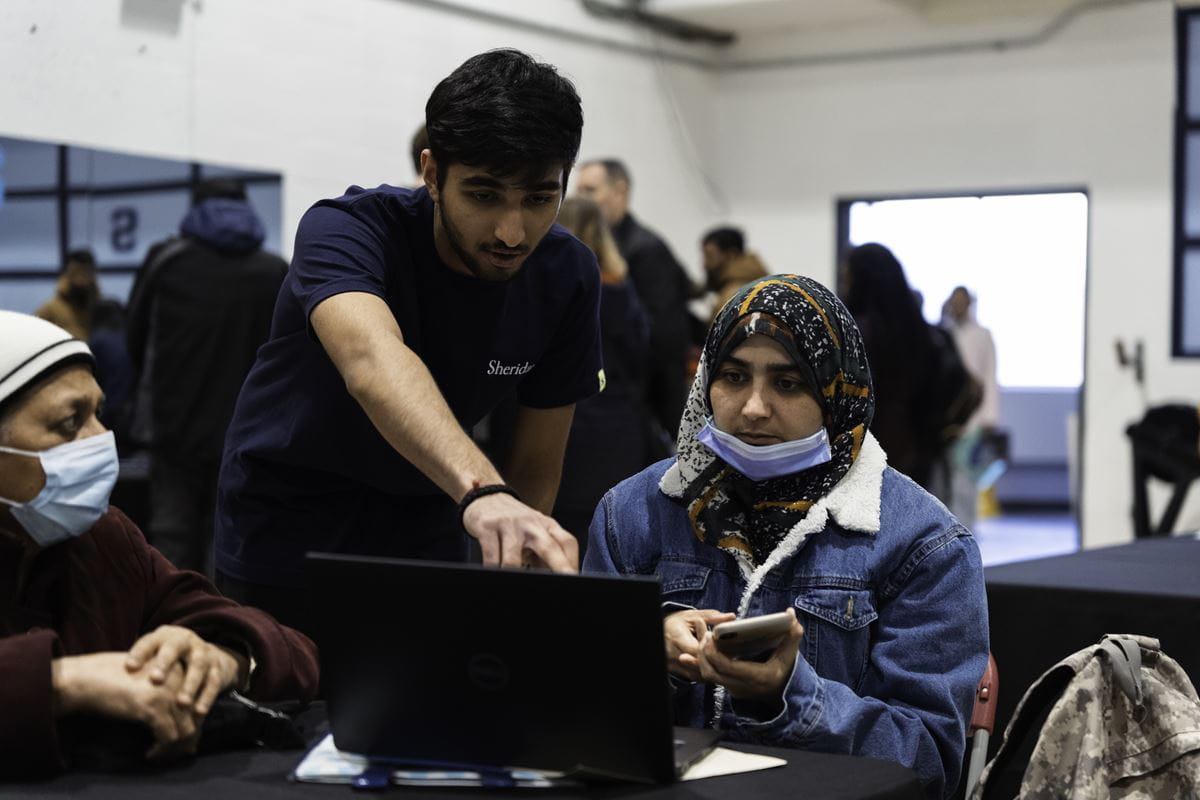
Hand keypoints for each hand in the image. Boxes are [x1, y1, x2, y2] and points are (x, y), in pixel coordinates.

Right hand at [52, 652, 201, 759]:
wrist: (85, 677)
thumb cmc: (110, 679)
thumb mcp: (147, 680)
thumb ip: (166, 692)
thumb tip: (182, 717)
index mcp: (179, 668)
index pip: (197, 701)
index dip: (191, 723)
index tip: (179, 740)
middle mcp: (178, 678)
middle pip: (196, 716)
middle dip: (187, 739)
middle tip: (173, 752)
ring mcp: (167, 691)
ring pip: (186, 729)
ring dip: (175, 748)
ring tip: (161, 755)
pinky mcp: (152, 706)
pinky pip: (168, 737)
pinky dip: (161, 750)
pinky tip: (150, 753)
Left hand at [125, 625, 246, 714]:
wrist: (203, 653)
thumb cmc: (167, 658)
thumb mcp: (153, 654)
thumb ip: (138, 664)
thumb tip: (110, 682)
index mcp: (165, 637)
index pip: (149, 642)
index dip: (140, 653)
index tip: (130, 667)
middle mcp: (185, 641)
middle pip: (175, 648)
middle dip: (166, 663)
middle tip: (156, 680)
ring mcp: (204, 653)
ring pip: (198, 666)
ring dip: (190, 684)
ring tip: (181, 703)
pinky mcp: (217, 667)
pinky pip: (214, 682)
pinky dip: (206, 697)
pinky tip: (199, 712)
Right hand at [462, 492, 577, 572]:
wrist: (486, 497)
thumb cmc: (515, 522)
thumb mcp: (535, 533)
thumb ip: (546, 554)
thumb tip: (557, 578)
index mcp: (547, 525)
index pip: (567, 542)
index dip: (572, 562)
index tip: (573, 578)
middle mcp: (531, 523)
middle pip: (549, 548)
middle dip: (559, 567)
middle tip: (566, 580)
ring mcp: (509, 524)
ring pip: (513, 560)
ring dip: (513, 572)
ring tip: (512, 578)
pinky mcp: (487, 527)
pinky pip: (492, 558)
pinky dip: (493, 568)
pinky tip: (495, 570)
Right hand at [664, 609, 735, 680]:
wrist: (660, 630)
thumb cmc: (676, 622)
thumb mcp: (692, 616)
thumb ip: (712, 617)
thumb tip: (731, 617)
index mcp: (676, 636)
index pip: (696, 650)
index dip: (710, 650)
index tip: (721, 646)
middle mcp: (672, 652)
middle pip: (697, 664)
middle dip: (713, 660)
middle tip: (727, 655)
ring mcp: (672, 663)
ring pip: (696, 674)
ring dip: (709, 669)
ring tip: (720, 660)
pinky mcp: (674, 670)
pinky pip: (692, 677)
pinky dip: (703, 672)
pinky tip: (711, 665)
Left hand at [696, 608, 804, 700]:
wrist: (785, 692)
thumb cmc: (786, 669)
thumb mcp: (790, 653)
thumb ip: (793, 634)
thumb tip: (790, 613)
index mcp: (757, 677)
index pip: (727, 667)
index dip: (714, 652)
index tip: (710, 636)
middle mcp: (743, 687)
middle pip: (712, 672)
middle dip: (704, 652)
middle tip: (703, 634)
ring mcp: (734, 689)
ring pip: (708, 676)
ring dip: (700, 658)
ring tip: (701, 638)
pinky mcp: (729, 687)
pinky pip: (710, 677)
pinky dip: (700, 664)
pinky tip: (690, 655)